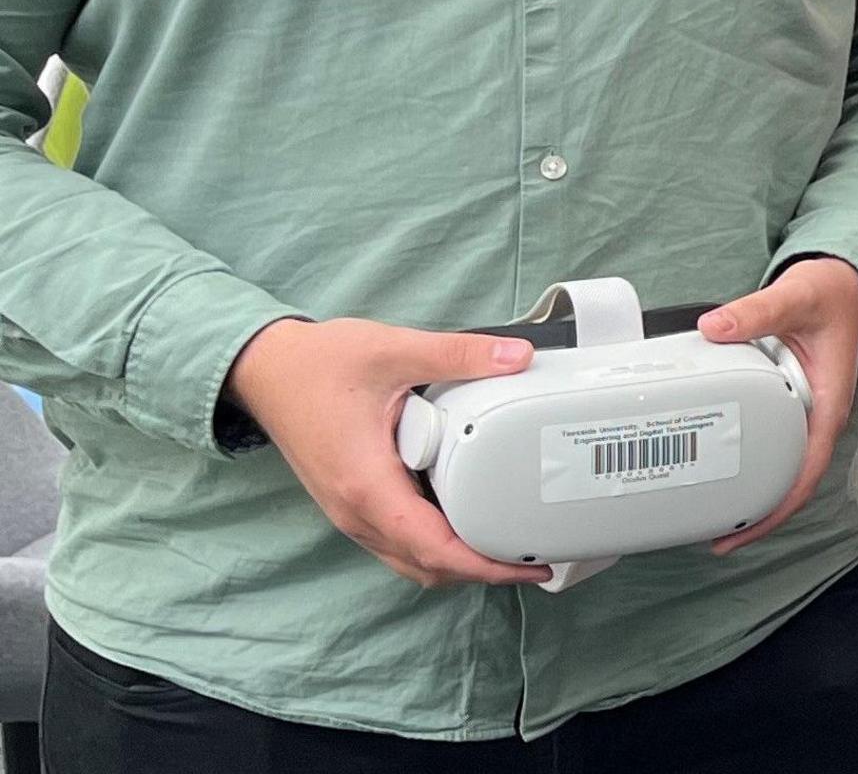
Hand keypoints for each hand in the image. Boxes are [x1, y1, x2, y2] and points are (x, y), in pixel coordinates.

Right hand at [223, 317, 550, 588]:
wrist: (263, 370)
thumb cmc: (315, 365)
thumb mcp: (393, 350)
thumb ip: (459, 354)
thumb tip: (518, 357)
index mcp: (367, 485)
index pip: (434, 548)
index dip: (485, 565)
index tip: (529, 567)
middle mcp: (355, 510)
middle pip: (426, 565)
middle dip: (480, 570)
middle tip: (532, 559)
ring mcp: (349, 511)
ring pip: (409, 558)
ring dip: (457, 560)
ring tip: (507, 543)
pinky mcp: (351, 501)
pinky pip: (397, 539)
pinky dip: (434, 543)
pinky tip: (467, 517)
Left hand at [698, 257, 857, 553]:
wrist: (845, 285)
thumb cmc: (832, 295)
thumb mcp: (797, 298)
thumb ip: (756, 311)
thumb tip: (713, 327)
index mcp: (828, 404)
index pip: (806, 470)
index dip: (777, 507)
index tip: (744, 531)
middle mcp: (817, 418)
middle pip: (790, 482)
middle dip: (757, 516)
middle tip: (714, 537)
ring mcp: (803, 415)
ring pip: (780, 468)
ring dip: (752, 495)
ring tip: (711, 517)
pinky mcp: (787, 406)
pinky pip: (769, 443)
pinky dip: (747, 463)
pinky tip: (719, 467)